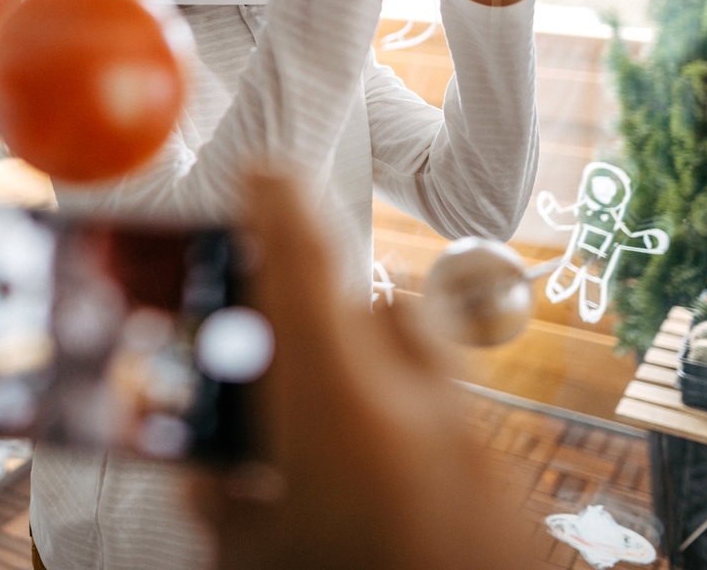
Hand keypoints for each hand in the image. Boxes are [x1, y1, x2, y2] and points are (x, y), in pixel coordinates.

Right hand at [190, 172, 527, 569]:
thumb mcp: (247, 554)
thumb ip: (218, 498)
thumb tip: (198, 470)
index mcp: (338, 400)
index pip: (306, 256)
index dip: (278, 202)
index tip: (260, 173)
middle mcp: (415, 400)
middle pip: (377, 308)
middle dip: (332, 318)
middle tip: (288, 360)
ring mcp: (472, 443)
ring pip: (422, 369)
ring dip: (379, 380)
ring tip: (335, 444)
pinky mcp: (507, 488)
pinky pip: (451, 428)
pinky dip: (414, 439)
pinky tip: (385, 500)